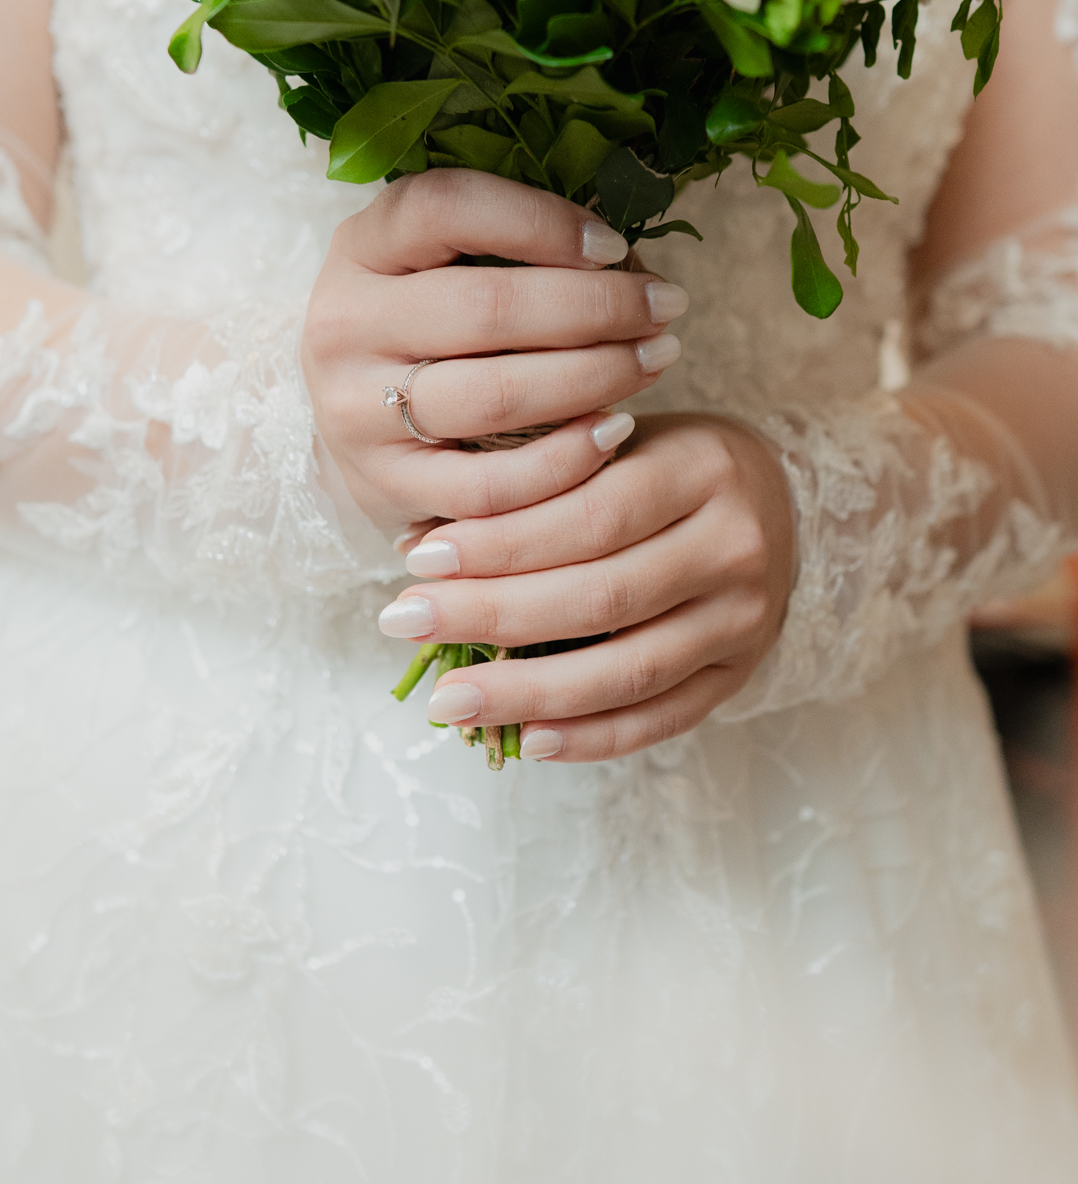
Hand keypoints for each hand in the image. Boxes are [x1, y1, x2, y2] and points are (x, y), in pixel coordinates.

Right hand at [301, 171, 687, 528]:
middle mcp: (342, 324)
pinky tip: (615, 431)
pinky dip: (564, 461)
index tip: (616, 246)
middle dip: (597, 307)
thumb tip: (624, 256)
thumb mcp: (439, 260)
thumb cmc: (426, 323)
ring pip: (495, 396)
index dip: (541, 221)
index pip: (446, 207)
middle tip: (665, 307)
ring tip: (654, 360)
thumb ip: (510, 242)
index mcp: (360, 246)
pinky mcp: (384, 485)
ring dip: (595, 377)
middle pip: (485, 308)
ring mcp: (354, 410)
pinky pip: (490, 486)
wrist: (352, 417)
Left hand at [377, 414, 794, 759]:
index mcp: (701, 466)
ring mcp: (745, 617)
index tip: (418, 559)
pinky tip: (529, 741)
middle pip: (602, 596)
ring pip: (629, 670)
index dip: (500, 544)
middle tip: (405, 625)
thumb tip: (418, 546)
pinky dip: (593, 736)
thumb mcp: (608, 442)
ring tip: (448, 702)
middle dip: (492, 616)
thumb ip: (532, 481)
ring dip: (529, 692)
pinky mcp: (743, 672)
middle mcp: (735, 544)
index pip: (590, 516)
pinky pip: (663, 718)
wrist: (777, 494)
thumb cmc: (659, 461)